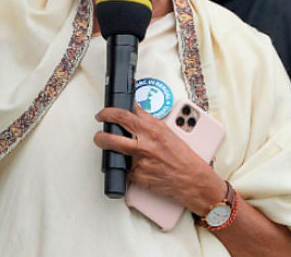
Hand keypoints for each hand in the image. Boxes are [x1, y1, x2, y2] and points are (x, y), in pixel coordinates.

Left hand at [94, 104, 224, 212]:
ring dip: (106, 147)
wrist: (191, 179)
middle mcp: (144, 143)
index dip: (110, 112)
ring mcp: (140, 160)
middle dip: (101, 131)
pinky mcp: (137, 175)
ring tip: (106, 145)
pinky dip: (128, 167)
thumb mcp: (168, 131)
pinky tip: (136, 166)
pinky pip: (126, 169)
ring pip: (114, 151)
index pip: (124, 114)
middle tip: (99, 129)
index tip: (105, 113)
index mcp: (152, 129)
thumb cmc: (183, 156)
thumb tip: (136, 112)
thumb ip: (150, 122)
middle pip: (111, 133)